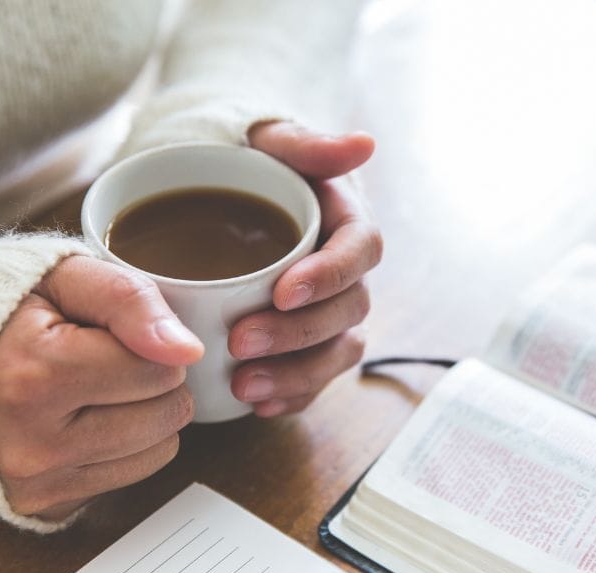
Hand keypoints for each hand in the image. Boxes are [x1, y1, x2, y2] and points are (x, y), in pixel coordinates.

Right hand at [0, 256, 203, 520]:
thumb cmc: (13, 313)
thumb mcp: (67, 276)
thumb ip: (130, 301)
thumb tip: (187, 350)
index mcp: (35, 376)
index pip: (160, 369)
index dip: (149, 342)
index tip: (110, 335)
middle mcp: (32, 443)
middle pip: (168, 413)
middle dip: (154, 380)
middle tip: (106, 362)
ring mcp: (38, 482)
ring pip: (162, 449)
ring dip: (146, 413)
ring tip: (97, 389)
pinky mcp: (49, 505)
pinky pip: (135, 475)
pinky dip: (126, 446)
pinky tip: (87, 420)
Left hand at [229, 122, 381, 416]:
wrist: (232, 187)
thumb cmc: (254, 163)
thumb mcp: (273, 141)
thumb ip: (308, 144)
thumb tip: (364, 143)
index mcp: (348, 222)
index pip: (360, 251)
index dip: (330, 275)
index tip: (283, 291)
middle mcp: (348, 273)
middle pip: (348, 311)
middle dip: (299, 334)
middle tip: (241, 340)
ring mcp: (331, 312)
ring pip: (336, 352)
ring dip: (297, 375)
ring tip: (243, 386)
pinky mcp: (309, 342)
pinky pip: (314, 378)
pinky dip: (291, 395)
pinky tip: (255, 407)